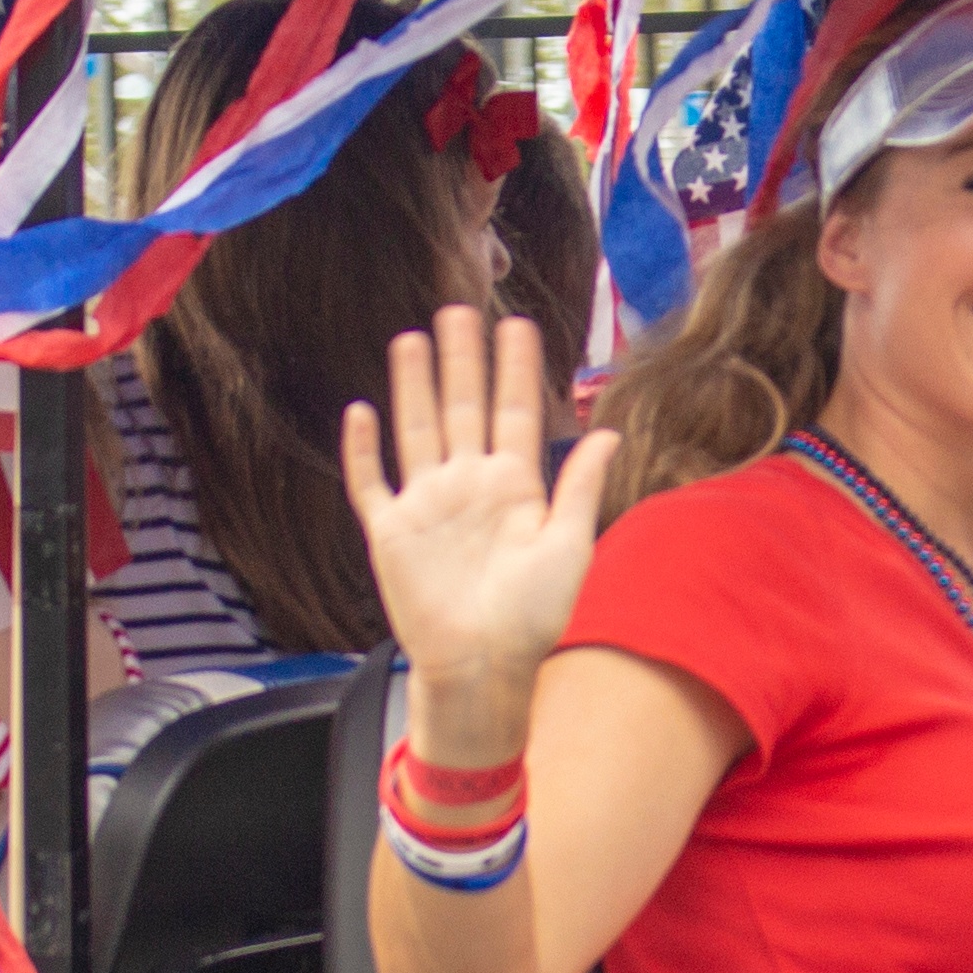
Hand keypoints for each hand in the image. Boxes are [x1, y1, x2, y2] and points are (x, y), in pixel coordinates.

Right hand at [340, 306, 620, 745]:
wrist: (481, 665)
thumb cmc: (533, 617)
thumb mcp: (568, 547)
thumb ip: (580, 487)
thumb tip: (611, 433)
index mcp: (514, 487)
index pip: (514, 412)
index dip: (515, 368)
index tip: (519, 323)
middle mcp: (469, 487)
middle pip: (463, 407)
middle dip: (462, 358)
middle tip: (460, 307)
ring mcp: (427, 506)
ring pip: (418, 428)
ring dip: (415, 385)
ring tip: (413, 337)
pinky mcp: (390, 531)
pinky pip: (371, 481)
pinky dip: (363, 448)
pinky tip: (361, 410)